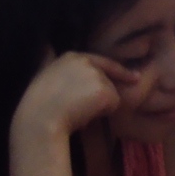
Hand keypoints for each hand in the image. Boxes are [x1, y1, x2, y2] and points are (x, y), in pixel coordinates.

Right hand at [16, 49, 139, 141]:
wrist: (39, 118)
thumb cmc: (40, 107)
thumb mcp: (49, 79)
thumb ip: (66, 73)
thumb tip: (78, 79)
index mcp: (70, 56)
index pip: (101, 62)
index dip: (118, 71)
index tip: (134, 76)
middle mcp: (86, 60)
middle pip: (107, 80)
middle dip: (98, 96)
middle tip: (75, 106)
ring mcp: (96, 74)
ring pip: (111, 94)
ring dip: (99, 106)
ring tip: (76, 110)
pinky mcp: (105, 89)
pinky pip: (114, 106)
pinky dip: (103, 114)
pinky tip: (85, 114)